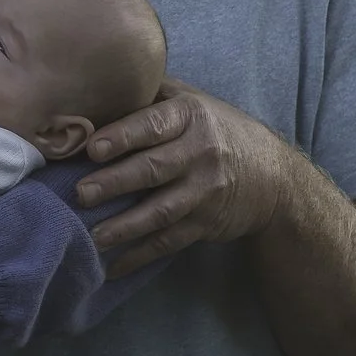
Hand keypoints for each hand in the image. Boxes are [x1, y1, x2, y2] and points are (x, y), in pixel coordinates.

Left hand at [74, 80, 290, 275]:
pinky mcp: (204, 224)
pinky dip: (140, 256)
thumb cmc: (217, 130)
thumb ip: (151, 94)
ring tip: (93, 236)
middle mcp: (200, 153)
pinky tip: (113, 266)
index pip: (155, 124)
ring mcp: (204, 191)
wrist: (273, 177)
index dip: (124, 136)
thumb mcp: (193, 101)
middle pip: (154, 169)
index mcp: (191, 116)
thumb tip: (95, 90)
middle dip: (115, 183)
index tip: (93, 148)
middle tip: (81, 193)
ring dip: (124, 226)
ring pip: (160, 211)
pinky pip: (169, 242)